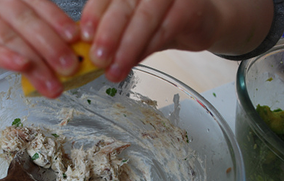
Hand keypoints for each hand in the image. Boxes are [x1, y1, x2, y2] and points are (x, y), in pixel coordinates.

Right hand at [0, 0, 80, 97]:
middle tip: (70, 68)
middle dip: (52, 45)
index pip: (40, 4)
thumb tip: (72, 57)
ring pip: (9, 37)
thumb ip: (39, 39)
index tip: (78, 39)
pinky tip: (21, 66)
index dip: (59, 20)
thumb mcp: (15, 31)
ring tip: (53, 84)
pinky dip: (4, 57)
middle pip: (27, 21)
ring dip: (35, 62)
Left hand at [80, 0, 272, 82]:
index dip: (94, 15)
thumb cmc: (160, 22)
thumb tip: (90, 57)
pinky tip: (135, 62)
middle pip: (123, 6)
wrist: (199, 20)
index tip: (85, 37)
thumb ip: (113, 37)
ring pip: (144, 18)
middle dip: (108, 35)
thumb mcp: (131, 27)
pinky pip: (165, 29)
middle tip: (98, 59)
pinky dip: (147, 48)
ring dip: (127, 48)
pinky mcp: (189, 6)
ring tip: (115, 70)